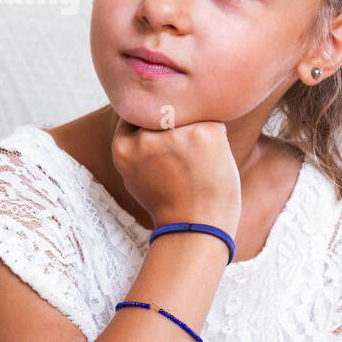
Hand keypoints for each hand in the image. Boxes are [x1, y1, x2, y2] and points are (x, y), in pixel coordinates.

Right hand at [111, 115, 241, 234]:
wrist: (197, 228)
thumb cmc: (169, 205)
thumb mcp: (136, 177)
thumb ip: (136, 148)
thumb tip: (141, 120)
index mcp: (124, 147)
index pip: (137, 114)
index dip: (153, 123)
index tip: (165, 136)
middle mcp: (146, 136)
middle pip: (164, 113)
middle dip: (175, 127)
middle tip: (187, 156)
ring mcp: (175, 133)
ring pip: (189, 116)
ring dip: (197, 132)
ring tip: (200, 162)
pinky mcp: (204, 132)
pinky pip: (213, 122)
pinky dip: (217, 139)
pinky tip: (213, 162)